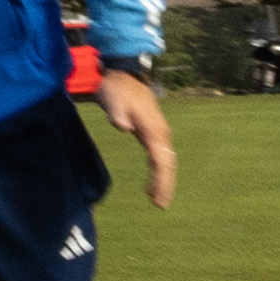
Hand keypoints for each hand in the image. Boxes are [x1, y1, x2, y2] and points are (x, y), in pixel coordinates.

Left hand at [93, 65, 179, 210]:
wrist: (123, 75)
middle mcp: (161, 133)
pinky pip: (159, 157)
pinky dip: (158, 172)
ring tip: (157, 200)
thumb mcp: (112, 99)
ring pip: (165, 162)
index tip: (158, 198)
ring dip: (163, 181)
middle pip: (167, 164)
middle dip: (166, 185)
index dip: (161, 180)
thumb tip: (122, 126)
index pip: (161, 160)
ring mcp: (158, 133)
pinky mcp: (152, 133)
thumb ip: (117, 113)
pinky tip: (151, 185)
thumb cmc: (116, 89)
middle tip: (161, 205)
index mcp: (154, 129)